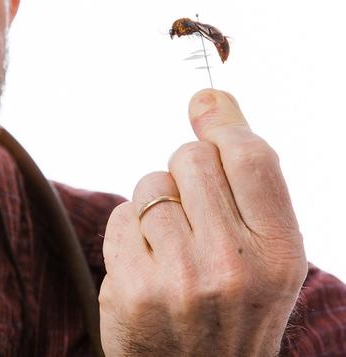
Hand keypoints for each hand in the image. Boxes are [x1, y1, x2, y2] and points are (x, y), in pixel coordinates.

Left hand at [99, 90, 307, 355]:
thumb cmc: (234, 306)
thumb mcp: (267, 256)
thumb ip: (248, 182)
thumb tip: (209, 96)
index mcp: (280, 253)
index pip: (250, 156)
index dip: (223, 120)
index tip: (205, 100)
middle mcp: (233, 266)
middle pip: (190, 158)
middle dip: (186, 169)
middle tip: (195, 209)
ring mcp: (179, 280)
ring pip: (149, 184)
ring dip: (155, 203)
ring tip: (172, 247)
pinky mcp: (131, 290)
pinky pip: (120, 216)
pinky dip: (128, 230)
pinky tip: (146, 265)